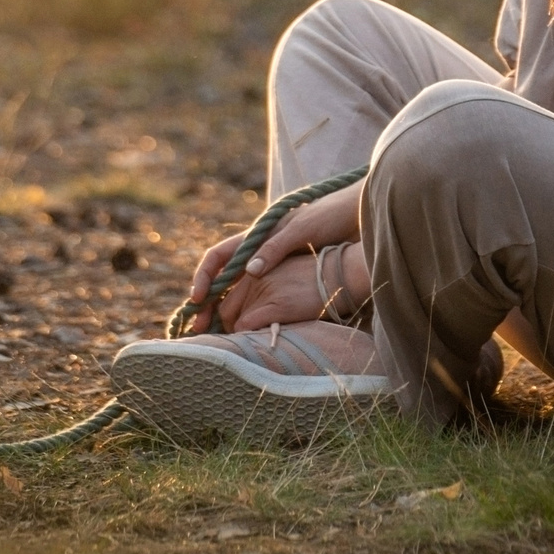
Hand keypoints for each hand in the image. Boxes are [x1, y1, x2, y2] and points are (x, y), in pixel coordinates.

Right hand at [184, 178, 365, 327]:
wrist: (355, 217)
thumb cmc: (329, 217)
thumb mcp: (302, 230)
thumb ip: (275, 248)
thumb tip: (249, 272)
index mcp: (257, 236)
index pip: (218, 256)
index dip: (204, 277)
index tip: (198, 299)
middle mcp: (259, 252)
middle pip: (224, 279)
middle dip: (208, 302)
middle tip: (199, 328)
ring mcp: (271, 266)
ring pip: (239, 291)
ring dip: (225, 312)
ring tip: (217, 336)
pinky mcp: (286, 278)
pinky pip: (259, 297)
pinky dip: (248, 313)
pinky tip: (245, 330)